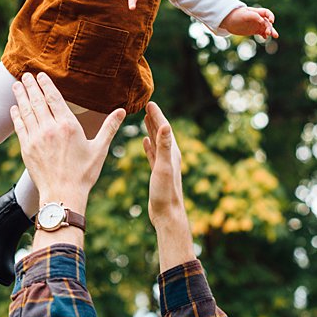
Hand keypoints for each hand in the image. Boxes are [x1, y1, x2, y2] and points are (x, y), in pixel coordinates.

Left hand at [9, 73, 124, 211]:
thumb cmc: (83, 173)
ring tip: (16, 85)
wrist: (63, 193)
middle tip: (25, 74)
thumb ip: (109, 127)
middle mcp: (50, 129)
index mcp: (68, 126)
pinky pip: (20, 126)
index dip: (46, 85)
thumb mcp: (99, 149)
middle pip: (38, 101)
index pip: (54, 98)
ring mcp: (36, 138)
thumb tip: (121, 111)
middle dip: (30, 86)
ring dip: (21, 96)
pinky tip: (14, 108)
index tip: (40, 75)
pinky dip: (16, 115)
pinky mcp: (26, 148)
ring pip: (26, 111)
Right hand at [141, 103, 187, 228]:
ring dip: (152, 129)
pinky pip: (153, 153)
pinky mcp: (158, 171)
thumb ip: (164, 146)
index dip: (157, 115)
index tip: (149, 103)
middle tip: (147, 106)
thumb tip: (166, 126)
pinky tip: (145, 141)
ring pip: (157, 141)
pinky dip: (149, 145)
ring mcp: (164, 163)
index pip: (164, 128)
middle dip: (155, 118)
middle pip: (162, 132)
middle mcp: (169, 155)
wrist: (167, 212)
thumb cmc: (165, 192)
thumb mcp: (163, 167)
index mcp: (171, 152)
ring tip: (145, 119)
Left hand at [220, 5, 277, 39]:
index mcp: (256, 12)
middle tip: (269, 33)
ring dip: (270, 32)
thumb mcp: (243, 15)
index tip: (271, 21)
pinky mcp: (254, 30)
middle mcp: (258, 18)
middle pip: (267, 22)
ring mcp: (257, 25)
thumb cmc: (235, 16)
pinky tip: (265, 38)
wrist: (228, 21)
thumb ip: (253, 16)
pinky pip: (262, 33)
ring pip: (266, 28)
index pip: (266, 13)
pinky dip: (265, 36)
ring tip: (274, 36)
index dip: (270, 16)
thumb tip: (262, 20)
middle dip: (270, 27)